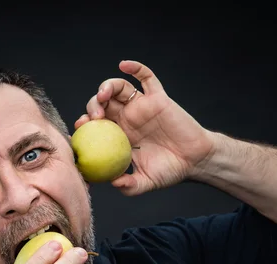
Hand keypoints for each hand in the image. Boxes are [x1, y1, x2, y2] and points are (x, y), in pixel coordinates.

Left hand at [75, 59, 215, 195]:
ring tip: (103, 96)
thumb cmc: (170, 170)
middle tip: (94, 117)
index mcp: (119, 136)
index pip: (96, 125)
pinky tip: (124, 65)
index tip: (80, 127)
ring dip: (107, 87)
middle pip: (102, 104)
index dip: (85, 124)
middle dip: (92, 106)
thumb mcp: (146, 182)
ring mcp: (142, 106)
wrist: (195, 160)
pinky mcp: (158, 98)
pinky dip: (135, 68)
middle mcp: (128, 118)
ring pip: (119, 88)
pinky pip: (146, 78)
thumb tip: (113, 183)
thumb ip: (129, 186)